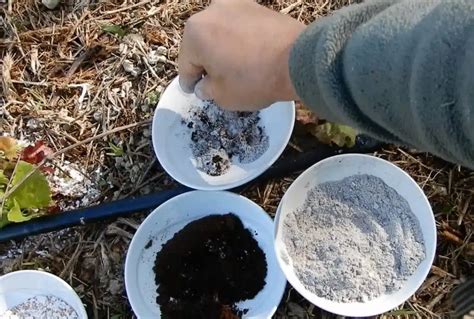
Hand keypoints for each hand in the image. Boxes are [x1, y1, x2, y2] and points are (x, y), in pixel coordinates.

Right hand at [178, 0, 304, 110]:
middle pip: (201, 43)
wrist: (297, 61)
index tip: (193, 90)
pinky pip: (240, 27)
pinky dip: (239, 40)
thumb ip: (206, 90)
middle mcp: (211, 11)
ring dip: (222, 49)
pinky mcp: (256, 6)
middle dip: (206, 62)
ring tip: (234, 68)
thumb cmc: (254, 80)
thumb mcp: (222, 96)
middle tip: (214, 81)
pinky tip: (248, 56)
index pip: (186, 64)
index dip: (190, 82)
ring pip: (220, 33)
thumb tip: (204, 85)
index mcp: (195, 33)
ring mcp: (235, 4)